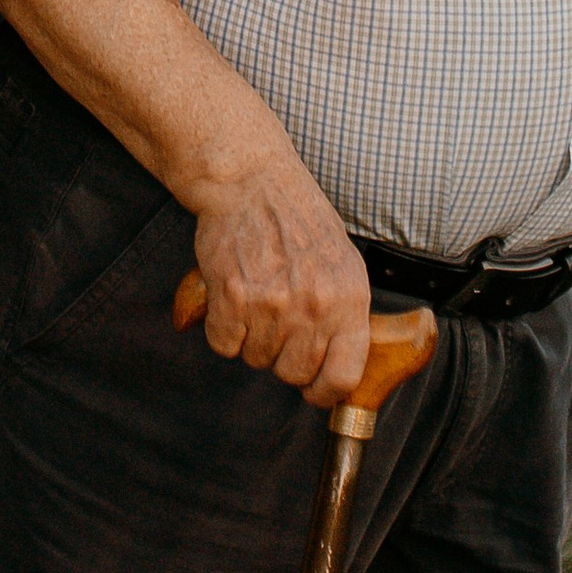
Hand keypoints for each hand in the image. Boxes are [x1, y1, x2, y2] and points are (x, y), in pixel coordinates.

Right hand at [179, 155, 372, 405]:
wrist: (250, 181)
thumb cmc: (296, 217)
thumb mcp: (342, 261)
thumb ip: (344, 312)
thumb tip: (339, 364)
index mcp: (348, 298)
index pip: (343, 376)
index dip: (325, 391)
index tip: (314, 389)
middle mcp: (313, 305)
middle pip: (293, 373)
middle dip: (282, 359)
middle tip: (278, 326)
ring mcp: (272, 303)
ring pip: (255, 359)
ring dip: (252, 339)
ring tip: (257, 298)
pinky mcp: (232, 297)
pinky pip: (224, 344)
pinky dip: (223, 329)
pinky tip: (232, 298)